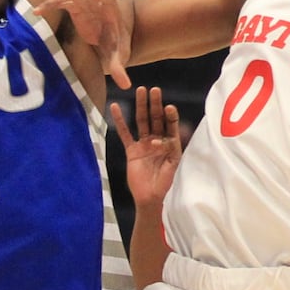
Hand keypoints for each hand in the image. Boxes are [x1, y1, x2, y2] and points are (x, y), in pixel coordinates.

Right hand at [36, 0, 129, 88]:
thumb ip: (119, 68)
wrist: (109, 37)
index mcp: (110, 13)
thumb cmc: (114, 46)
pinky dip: (49, 4)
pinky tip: (36, 11)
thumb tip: (126, 85)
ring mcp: (84, 3)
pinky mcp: (73, 6)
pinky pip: (59, 2)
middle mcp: (96, 4)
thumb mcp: (116, 56)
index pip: (108, 1)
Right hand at [113, 87, 181, 206]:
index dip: (171, 116)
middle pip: (156, 118)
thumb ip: (170, 153)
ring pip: (142, 121)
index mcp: (172, 144)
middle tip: (155, 90)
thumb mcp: (173, 167)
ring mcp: (144, 144)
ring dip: (142, 106)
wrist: (152, 199)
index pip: (171, 125)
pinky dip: (120, 120)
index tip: (169, 107)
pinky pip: (125, 133)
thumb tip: (162, 140)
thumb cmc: (167, 185)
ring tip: (141, 90)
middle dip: (156, 104)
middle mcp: (159, 141)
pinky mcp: (132, 150)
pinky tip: (116, 106)